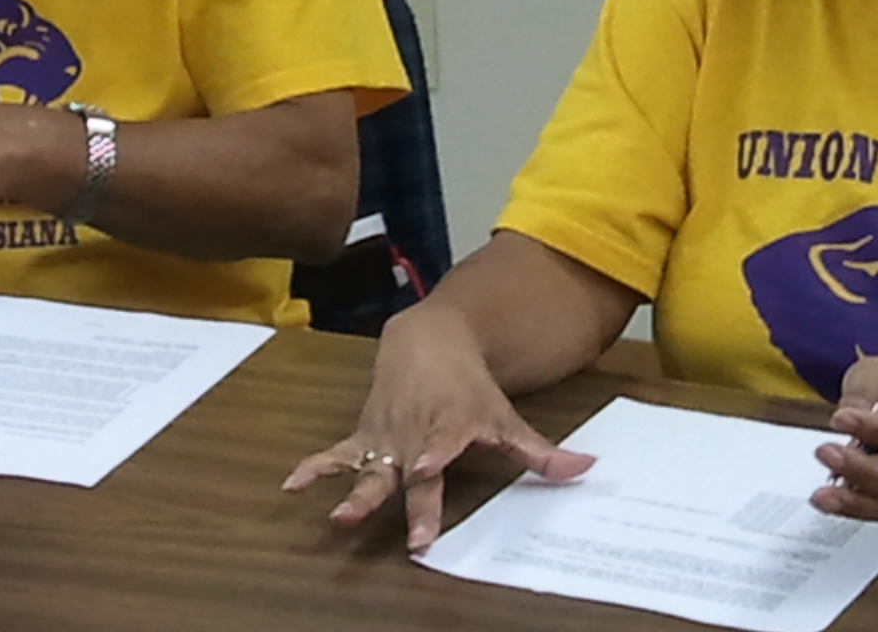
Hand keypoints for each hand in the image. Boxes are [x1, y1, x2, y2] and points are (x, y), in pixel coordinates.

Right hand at [283, 299, 594, 551]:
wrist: (426, 340)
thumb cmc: (468, 386)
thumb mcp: (503, 415)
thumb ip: (537, 450)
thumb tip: (585, 470)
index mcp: (448, 424)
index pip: (442, 441)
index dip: (435, 455)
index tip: (428, 470)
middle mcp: (414, 433)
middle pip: (410, 470)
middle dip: (411, 500)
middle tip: (412, 537)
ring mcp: (386, 436)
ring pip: (370, 467)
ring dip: (356, 492)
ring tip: (340, 517)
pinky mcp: (365, 436)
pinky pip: (337, 454)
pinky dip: (314, 468)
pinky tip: (292, 484)